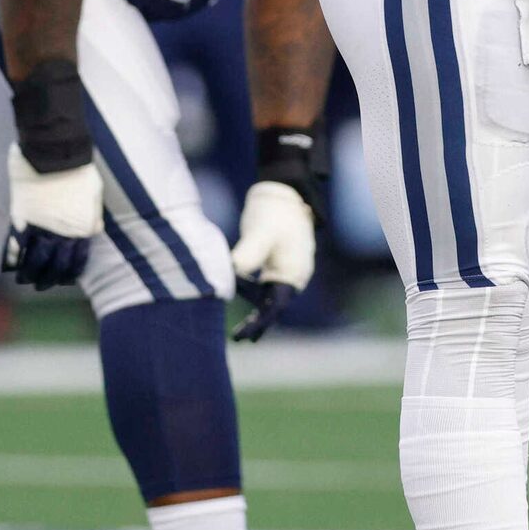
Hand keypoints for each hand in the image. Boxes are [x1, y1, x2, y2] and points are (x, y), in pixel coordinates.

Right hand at [3, 149, 100, 289]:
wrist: (54, 152)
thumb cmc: (80, 169)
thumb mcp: (96, 193)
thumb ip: (93, 215)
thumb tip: (94, 230)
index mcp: (82, 229)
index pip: (76, 259)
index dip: (70, 271)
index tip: (66, 279)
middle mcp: (60, 234)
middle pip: (54, 265)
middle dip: (49, 278)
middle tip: (43, 285)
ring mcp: (39, 228)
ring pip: (33, 260)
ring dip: (30, 273)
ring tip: (26, 280)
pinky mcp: (20, 218)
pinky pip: (14, 243)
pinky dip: (13, 256)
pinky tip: (11, 265)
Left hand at [228, 179, 314, 342]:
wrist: (285, 191)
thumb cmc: (275, 211)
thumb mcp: (261, 232)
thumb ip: (249, 252)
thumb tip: (234, 272)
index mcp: (294, 271)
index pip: (277, 305)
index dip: (260, 321)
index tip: (244, 334)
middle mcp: (294, 274)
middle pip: (276, 306)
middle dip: (259, 323)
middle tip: (239, 338)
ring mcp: (288, 268)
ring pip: (272, 297)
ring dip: (258, 311)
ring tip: (241, 329)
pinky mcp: (279, 262)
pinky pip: (268, 286)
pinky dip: (256, 297)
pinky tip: (244, 300)